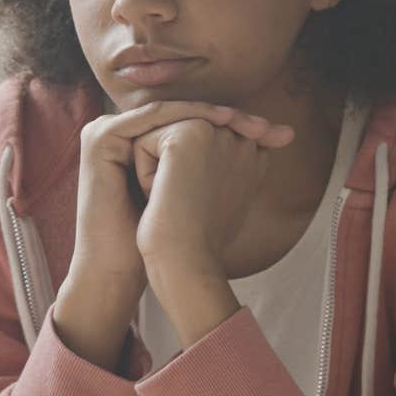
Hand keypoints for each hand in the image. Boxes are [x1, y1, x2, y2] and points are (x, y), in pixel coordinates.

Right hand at [54, 103, 290, 369]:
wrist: (136, 262)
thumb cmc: (173, 234)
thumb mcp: (204, 188)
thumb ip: (224, 159)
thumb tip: (278, 138)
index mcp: (140, 144)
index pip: (190, 123)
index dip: (234, 126)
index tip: (278, 136)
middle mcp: (123, 134)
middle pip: (183, 113)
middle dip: (231, 117)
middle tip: (270, 127)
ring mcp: (107, 132)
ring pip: (171, 112)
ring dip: (212, 112)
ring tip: (248, 122)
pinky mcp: (101, 138)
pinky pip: (152, 117)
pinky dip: (187, 116)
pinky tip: (221, 120)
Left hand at [135, 117, 277, 274]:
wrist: (188, 262)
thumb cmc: (197, 242)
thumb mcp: (216, 200)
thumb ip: (219, 170)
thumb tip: (195, 159)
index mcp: (253, 154)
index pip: (196, 148)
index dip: (184, 178)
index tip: (202, 210)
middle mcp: (241, 137)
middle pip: (174, 139)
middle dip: (170, 172)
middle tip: (189, 206)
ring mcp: (219, 132)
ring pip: (158, 139)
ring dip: (156, 173)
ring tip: (177, 200)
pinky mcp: (190, 133)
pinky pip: (142, 143)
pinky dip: (144, 174)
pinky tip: (163, 196)